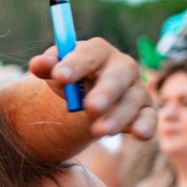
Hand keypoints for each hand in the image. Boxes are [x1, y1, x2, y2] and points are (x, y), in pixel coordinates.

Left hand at [29, 38, 154, 138]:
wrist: (89, 91)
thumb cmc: (72, 77)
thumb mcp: (57, 70)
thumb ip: (46, 67)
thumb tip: (37, 65)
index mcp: (98, 51)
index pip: (89, 53)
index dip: (75, 64)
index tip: (59, 76)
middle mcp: (122, 66)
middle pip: (118, 76)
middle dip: (105, 92)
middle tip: (89, 107)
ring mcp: (136, 88)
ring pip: (131, 101)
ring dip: (117, 116)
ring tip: (99, 131)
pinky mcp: (145, 109)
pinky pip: (149, 117)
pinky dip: (145, 125)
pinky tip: (139, 135)